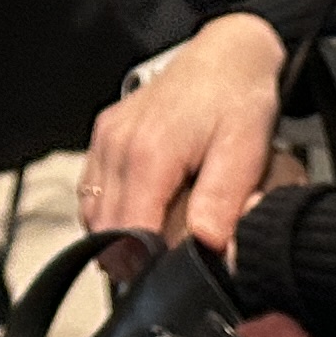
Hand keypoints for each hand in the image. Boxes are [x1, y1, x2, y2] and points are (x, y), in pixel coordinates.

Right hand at [80, 12, 288, 250]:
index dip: (146, 264)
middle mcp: (117, 143)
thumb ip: (223, 199)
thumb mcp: (244, 151)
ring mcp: (105, 137)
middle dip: (131, 257)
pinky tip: (138, 217)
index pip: (129, 230)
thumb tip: (208, 245)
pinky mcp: (103, 134)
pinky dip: (107, 212)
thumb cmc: (235, 101)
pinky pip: (90, 188)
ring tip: (154, 247)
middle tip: (166, 271)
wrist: (224, 57)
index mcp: (150, 152)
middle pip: (105, 225)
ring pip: (91, 210)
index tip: (170, 279)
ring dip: (116, 236)